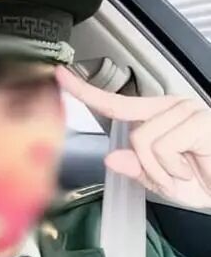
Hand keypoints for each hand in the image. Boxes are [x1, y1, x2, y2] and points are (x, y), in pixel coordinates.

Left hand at [55, 65, 210, 208]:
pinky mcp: (199, 121)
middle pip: (131, 131)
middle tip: (171, 175)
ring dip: (160, 169)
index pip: (116, 103)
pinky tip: (191, 169)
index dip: (86, 91)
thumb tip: (112, 157)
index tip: (61, 76)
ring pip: (143, 141)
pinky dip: (171, 168)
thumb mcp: (160, 180)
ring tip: (183, 172)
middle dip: (146, 164)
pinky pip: (162, 147)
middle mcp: (171, 108)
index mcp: (157, 117)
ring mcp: (186, 111)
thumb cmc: (203, 181)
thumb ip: (136, 168)